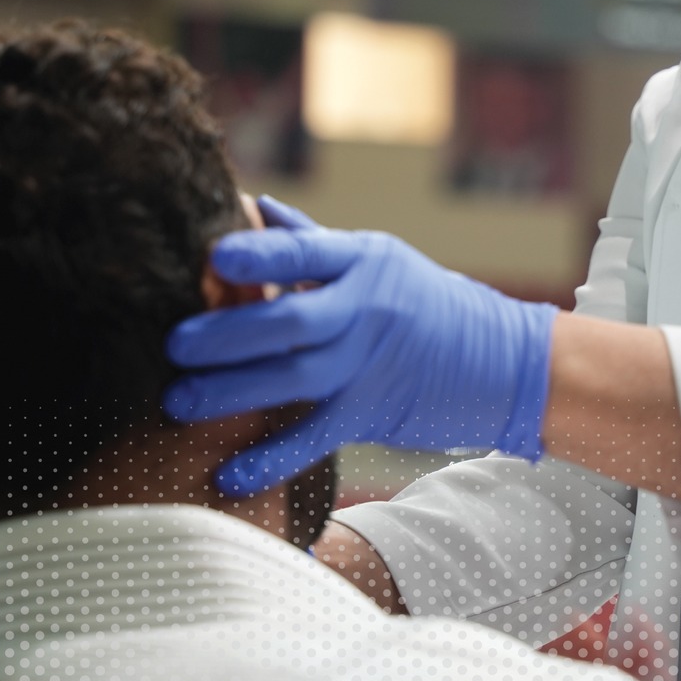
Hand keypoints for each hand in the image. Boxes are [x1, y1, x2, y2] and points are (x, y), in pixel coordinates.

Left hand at [166, 195, 557, 495]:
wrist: (507, 362)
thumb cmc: (429, 304)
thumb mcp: (382, 260)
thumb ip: (312, 242)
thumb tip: (254, 205)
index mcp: (363, 260)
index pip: (302, 252)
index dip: (256, 254)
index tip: (210, 256)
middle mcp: (367, 308)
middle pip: (289, 321)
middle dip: (226, 334)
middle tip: (173, 344)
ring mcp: (371, 364)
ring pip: (292, 381)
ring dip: (230, 393)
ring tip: (179, 401)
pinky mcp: (373, 413)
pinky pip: (314, 439)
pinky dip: (270, 459)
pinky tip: (227, 474)